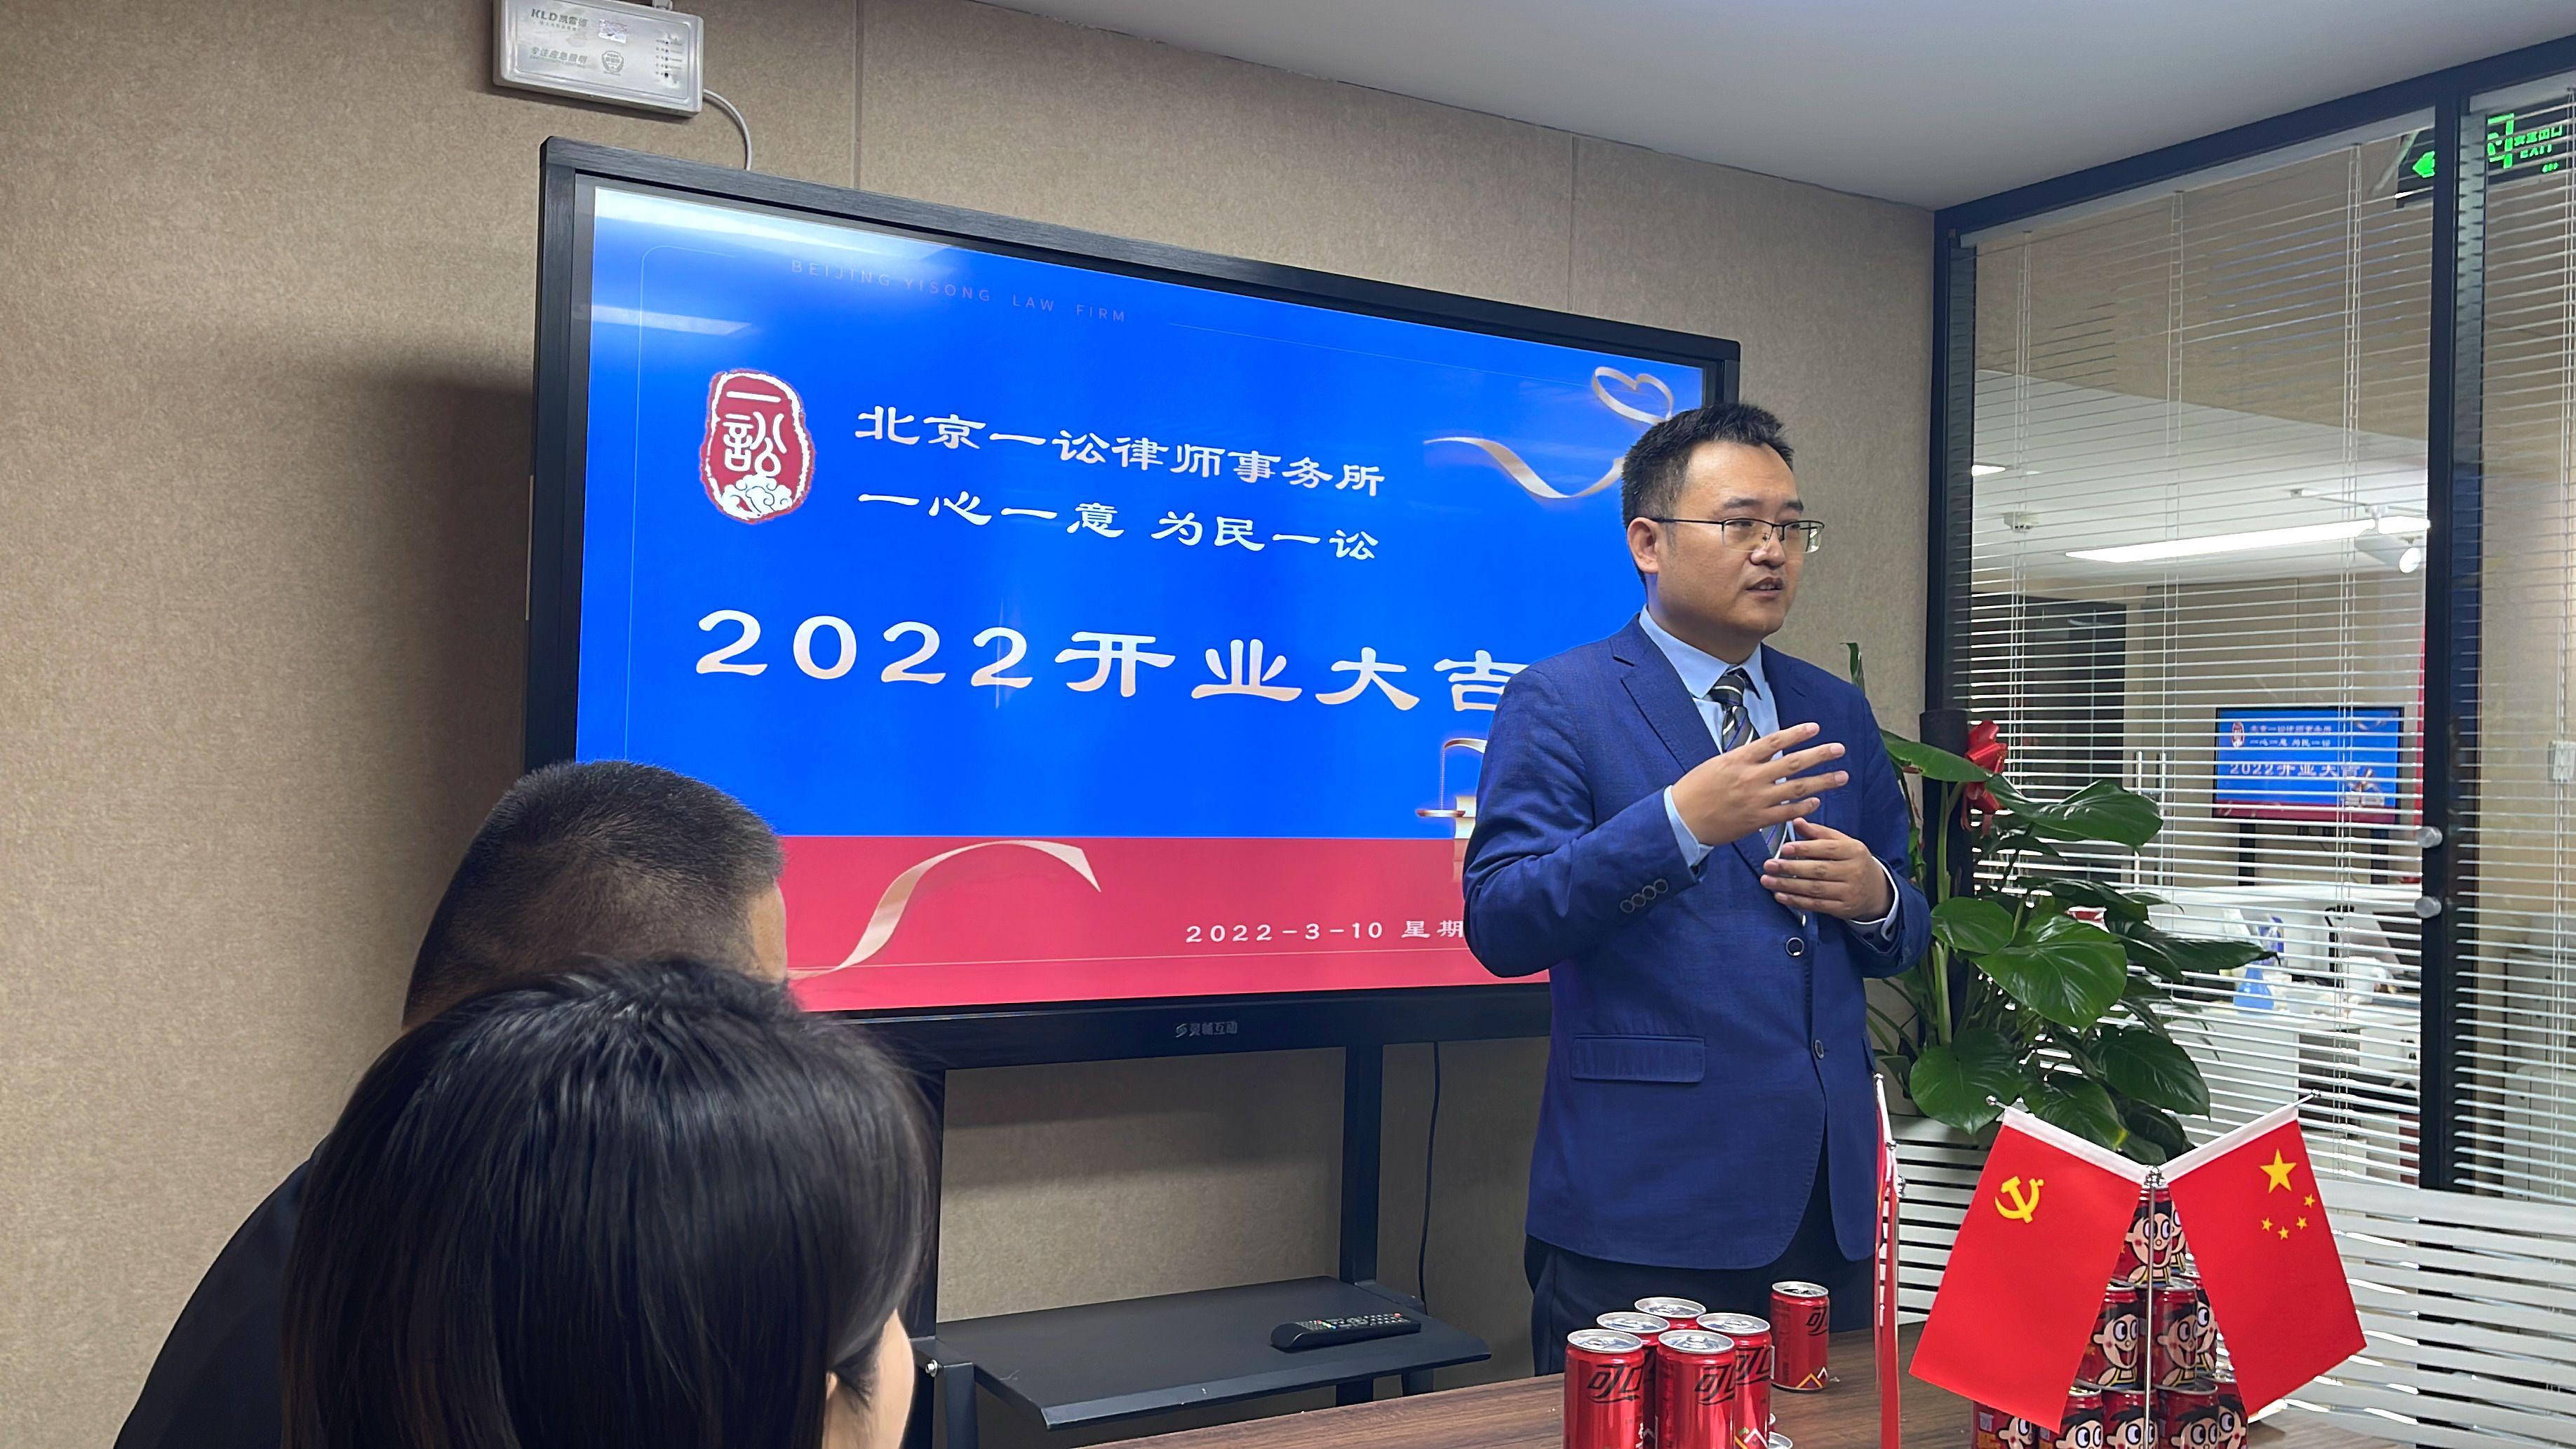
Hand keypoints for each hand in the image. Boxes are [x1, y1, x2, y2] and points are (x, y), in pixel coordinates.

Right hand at [1669, 722, 1848, 849]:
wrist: (1682, 820)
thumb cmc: (1695, 790)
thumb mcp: (1716, 765)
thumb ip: (1743, 759)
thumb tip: (1764, 752)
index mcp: (1739, 759)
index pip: (1774, 742)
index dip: (1796, 734)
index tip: (1815, 727)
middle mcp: (1751, 777)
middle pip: (1793, 763)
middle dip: (1820, 755)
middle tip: (1839, 749)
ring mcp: (1756, 800)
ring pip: (1797, 788)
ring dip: (1822, 782)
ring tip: (1841, 776)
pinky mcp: (1757, 821)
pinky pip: (1787, 813)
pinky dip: (1804, 807)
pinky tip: (1817, 801)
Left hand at [1761, 820, 1892, 920]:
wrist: (1876, 890)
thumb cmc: (1853, 861)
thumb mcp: (1842, 843)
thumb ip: (1819, 833)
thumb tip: (1796, 821)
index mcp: (1854, 851)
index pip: (1827, 848)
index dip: (1805, 849)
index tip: (1784, 848)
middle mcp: (1854, 871)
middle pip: (1818, 870)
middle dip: (1791, 868)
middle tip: (1769, 865)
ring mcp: (1849, 892)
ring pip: (1814, 889)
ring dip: (1788, 886)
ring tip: (1768, 880)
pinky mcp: (1843, 909)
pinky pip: (1816, 905)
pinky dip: (1796, 901)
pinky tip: (1780, 896)